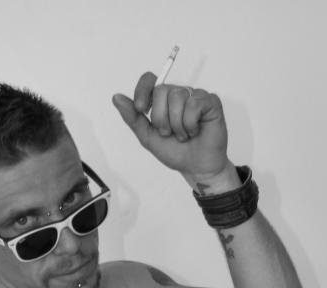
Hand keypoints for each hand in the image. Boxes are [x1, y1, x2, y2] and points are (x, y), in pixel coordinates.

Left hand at [112, 72, 229, 182]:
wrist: (195, 168)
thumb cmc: (175, 152)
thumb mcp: (148, 136)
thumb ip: (133, 118)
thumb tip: (116, 97)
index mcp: (163, 100)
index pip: (149, 80)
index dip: (142, 91)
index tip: (140, 109)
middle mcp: (178, 94)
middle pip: (162, 90)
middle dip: (161, 118)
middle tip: (168, 133)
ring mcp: (195, 96)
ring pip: (177, 97)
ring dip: (177, 124)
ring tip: (183, 135)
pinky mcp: (210, 102)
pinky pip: (194, 104)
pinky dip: (191, 123)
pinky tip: (195, 131)